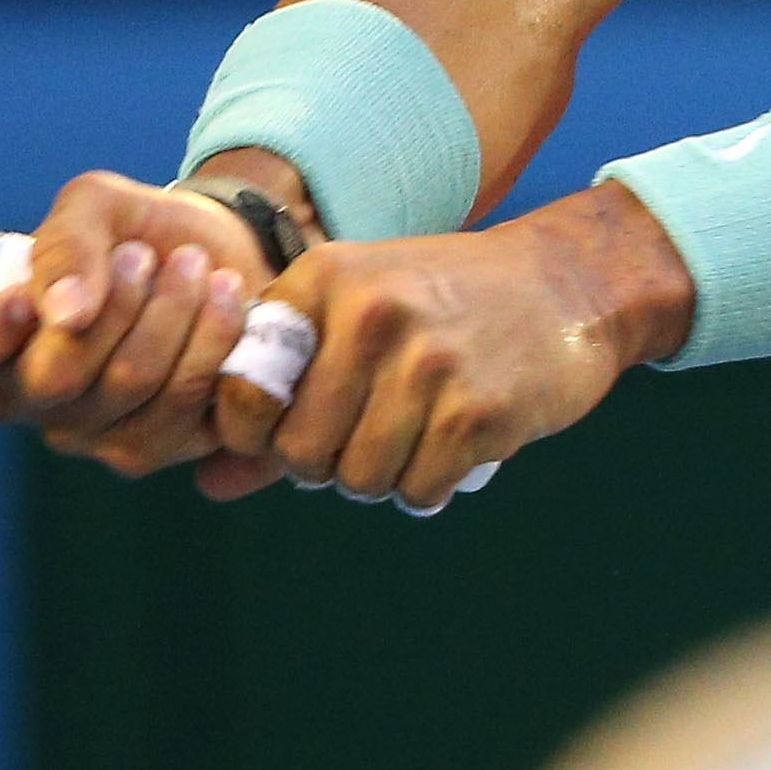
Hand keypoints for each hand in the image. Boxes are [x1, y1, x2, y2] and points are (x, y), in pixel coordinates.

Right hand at [0, 169, 276, 479]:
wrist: (220, 253)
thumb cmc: (135, 229)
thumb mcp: (95, 206)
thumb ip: (65, 245)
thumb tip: (62, 312)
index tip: (24, 300)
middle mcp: (32, 400)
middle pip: (56, 378)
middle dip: (116, 303)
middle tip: (146, 255)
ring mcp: (94, 435)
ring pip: (132, 386)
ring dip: (175, 311)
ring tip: (197, 267)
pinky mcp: (163, 447)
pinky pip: (188, 407)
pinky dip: (216, 340)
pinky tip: (226, 301)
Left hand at [209, 183, 692, 511]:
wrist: (565, 285)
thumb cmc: (444, 305)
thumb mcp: (356, 317)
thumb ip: (280, 397)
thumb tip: (206, 484)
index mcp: (324, 280)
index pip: (243, 394)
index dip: (261, 434)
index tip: (295, 430)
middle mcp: (369, 314)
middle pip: (301, 452)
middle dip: (329, 465)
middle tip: (369, 436)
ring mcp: (426, 361)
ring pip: (360, 479)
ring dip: (383, 477)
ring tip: (413, 436)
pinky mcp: (478, 409)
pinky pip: (418, 489)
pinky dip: (429, 485)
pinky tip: (450, 445)